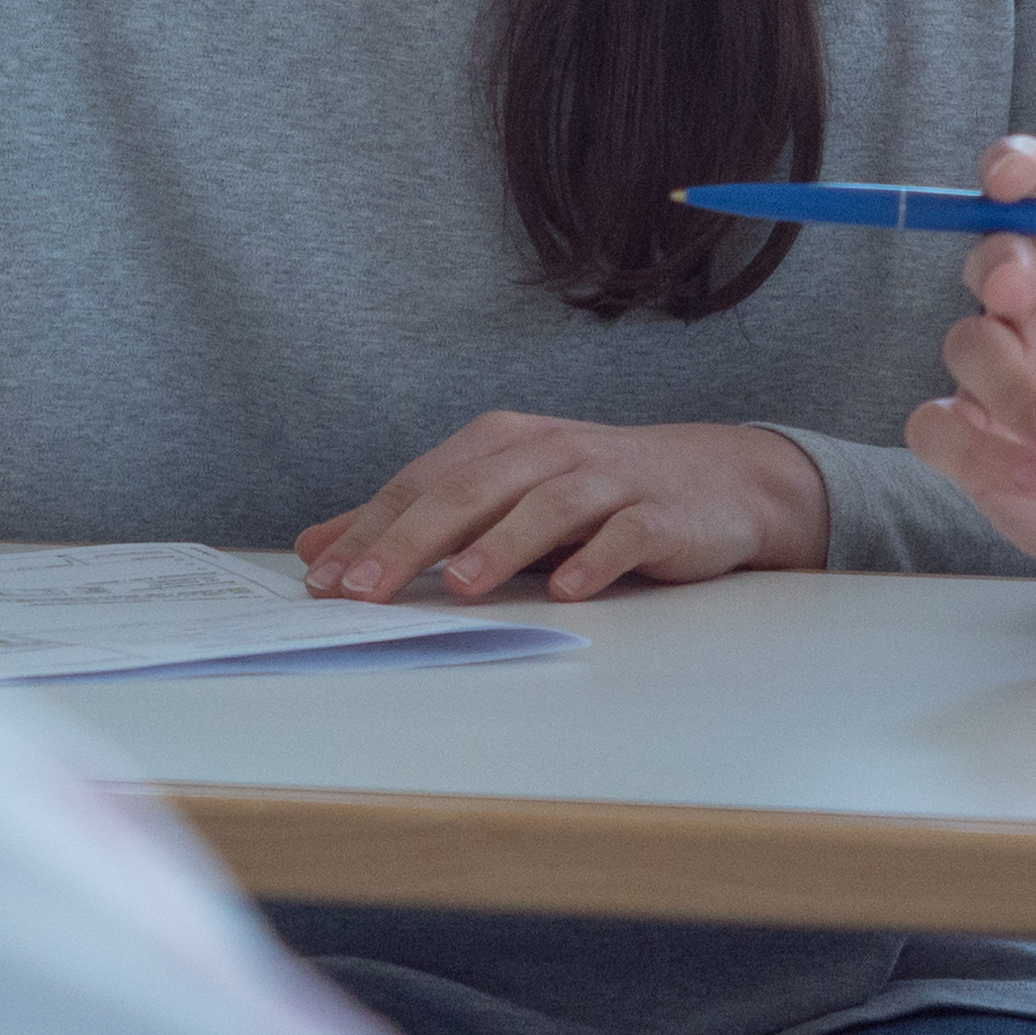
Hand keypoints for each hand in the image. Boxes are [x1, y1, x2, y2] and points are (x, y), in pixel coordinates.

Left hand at [297, 416, 830, 603]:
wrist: (716, 480)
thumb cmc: (593, 493)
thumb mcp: (499, 496)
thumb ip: (414, 520)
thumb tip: (319, 546)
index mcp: (501, 444)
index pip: (422, 485)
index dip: (369, 530)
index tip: (321, 580)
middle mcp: (548, 452)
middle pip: (470, 491)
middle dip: (411, 541)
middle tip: (365, 590)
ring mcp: (607, 480)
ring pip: (545, 506)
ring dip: (500, 546)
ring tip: (458, 585)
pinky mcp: (659, 514)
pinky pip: (624, 535)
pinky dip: (595, 560)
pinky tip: (569, 590)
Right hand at [900, 134, 1035, 600]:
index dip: (1017, 172)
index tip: (1009, 178)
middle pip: (991, 255)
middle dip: (998, 263)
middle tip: (1021, 291)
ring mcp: (1004, 374)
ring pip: (966, 344)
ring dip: (1009, 386)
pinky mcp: (978, 441)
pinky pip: (938, 429)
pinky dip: (974, 448)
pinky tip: (1035, 476)